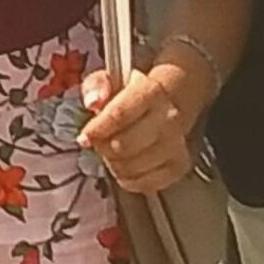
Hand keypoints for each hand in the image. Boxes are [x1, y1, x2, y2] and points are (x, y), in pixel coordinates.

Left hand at [77, 59, 202, 193]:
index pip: (120, 115)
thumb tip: (93, 101)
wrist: (169, 103)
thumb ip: (97, 85)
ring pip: (131, 167)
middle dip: (103, 147)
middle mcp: (169, 119)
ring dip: (113, 163)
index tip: (84, 137)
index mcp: (151, 92)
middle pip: (124, 145)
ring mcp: (177, 145)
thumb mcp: (111, 79)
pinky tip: (125, 165)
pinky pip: (144, 184)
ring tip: (111, 151)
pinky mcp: (179, 166)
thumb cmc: (134, 94)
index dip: (97, 129)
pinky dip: (127, 179)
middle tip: (98, 142)